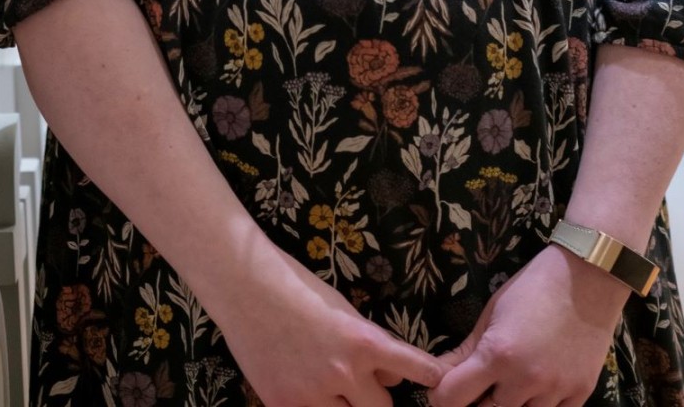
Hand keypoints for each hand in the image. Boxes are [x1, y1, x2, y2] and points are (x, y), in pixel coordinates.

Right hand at [216, 237, 443, 406]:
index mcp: (364, 342)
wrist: (246, 288)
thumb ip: (368, 345)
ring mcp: (312, 396)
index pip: (413, 369)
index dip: (428, 376)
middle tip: (362, 385)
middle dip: (376, 399)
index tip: (438, 380)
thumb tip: (389, 376)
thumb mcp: (343, 310)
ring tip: (331, 386)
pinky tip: (304, 389)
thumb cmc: (296, 287)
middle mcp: (344, 375)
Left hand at [427, 245, 626, 406]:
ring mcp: (555, 391)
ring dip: (510, 404)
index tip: (444, 390)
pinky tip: (538, 387)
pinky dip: (540, 405)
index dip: (442, 397)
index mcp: (497, 354)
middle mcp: (525, 380)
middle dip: (477, 403)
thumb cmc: (534, 287)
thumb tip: (437, 375)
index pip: (453, 398)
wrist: (588, 277)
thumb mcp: (493, 311)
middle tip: (479, 385)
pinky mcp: (580, 395)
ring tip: (511, 380)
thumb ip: (465, 350)